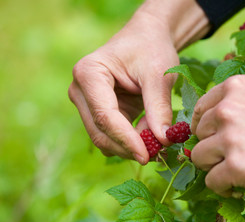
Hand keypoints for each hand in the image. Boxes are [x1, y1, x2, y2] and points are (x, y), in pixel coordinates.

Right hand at [69, 12, 178, 163]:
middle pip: (99, 131)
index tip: (147, 155)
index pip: (105, 116)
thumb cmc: (151, 49)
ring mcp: (86, 102)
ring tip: (156, 144)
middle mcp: (80, 90)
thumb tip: (162, 141)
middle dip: (126, 147)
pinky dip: (128, 141)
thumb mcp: (159, 75)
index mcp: (89, 73)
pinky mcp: (97, 111)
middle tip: (156, 156)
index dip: (126, 140)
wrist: (146, 39)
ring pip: (103, 137)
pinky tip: (148, 138)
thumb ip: (158, 108)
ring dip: (128, 147)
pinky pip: (110, 134)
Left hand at [191, 75, 244, 195]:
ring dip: (213, 167)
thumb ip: (237, 105)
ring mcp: (229, 137)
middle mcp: (226, 109)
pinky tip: (237, 185)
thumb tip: (214, 126)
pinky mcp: (236, 165)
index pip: (200, 110)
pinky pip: (212, 181)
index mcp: (233, 88)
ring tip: (233, 171)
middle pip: (198, 135)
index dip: (204, 128)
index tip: (213, 138)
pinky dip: (222, 186)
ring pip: (199, 158)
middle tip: (230, 156)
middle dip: (211, 147)